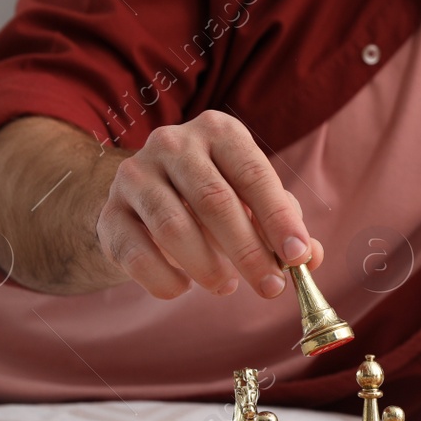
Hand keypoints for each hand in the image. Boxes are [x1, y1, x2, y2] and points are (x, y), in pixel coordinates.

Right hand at [96, 110, 320, 298]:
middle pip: (214, 201)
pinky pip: (136, 253)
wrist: (140, 201)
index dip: (277, 218)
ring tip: (226, 286)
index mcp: (218, 133)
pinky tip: (181, 287)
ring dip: (207, 266)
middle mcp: (173, 144)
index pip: (253, 174)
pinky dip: (164, 279)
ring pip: (173, 227)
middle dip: (248, 252)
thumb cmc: (211, 201)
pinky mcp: (110, 213)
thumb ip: (284, 226)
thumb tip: (310, 256)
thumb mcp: (253, 203)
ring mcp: (135, 175)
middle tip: (270, 287)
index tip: (296, 256)